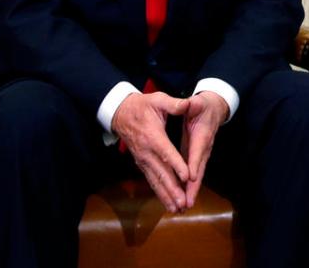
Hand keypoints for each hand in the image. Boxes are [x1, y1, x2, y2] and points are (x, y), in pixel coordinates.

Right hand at [112, 92, 190, 212]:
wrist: (121, 113)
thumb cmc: (142, 105)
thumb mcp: (158, 99)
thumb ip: (174, 104)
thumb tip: (187, 104)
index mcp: (153, 136)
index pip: (166, 152)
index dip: (176, 164)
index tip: (186, 176)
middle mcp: (146, 152)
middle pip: (161, 173)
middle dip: (172, 189)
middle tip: (183, 202)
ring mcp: (143, 160)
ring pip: (155, 180)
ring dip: (166, 195)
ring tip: (177, 209)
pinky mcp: (142, 163)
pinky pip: (151, 180)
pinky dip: (159, 192)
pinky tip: (167, 203)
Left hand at [180, 91, 228, 208]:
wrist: (214, 109)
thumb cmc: (203, 105)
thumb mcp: (198, 102)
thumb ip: (193, 104)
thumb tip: (190, 104)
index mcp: (202, 134)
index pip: (198, 150)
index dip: (195, 163)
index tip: (191, 177)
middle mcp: (204, 147)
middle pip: (200, 169)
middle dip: (194, 186)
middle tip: (188, 202)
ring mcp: (202, 154)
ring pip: (197, 175)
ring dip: (191, 190)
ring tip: (185, 205)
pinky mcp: (198, 157)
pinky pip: (194, 174)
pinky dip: (189, 186)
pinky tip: (183, 197)